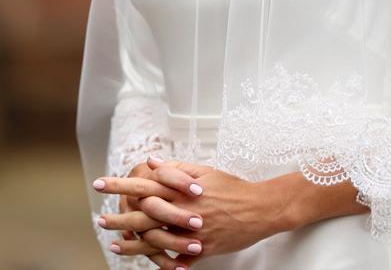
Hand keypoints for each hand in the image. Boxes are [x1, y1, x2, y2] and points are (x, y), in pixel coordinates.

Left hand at [94, 157, 284, 264]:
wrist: (259, 209)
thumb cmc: (232, 188)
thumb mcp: (205, 172)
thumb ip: (177, 169)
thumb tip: (152, 162)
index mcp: (182, 189)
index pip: (144, 184)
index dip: (121, 184)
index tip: (100, 183)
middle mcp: (183, 211)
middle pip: (144, 214)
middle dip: (120, 216)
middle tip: (99, 218)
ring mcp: (190, 233)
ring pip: (154, 239)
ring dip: (131, 241)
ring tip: (113, 242)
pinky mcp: (200, 250)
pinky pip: (174, 258)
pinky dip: (157, 260)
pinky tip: (144, 260)